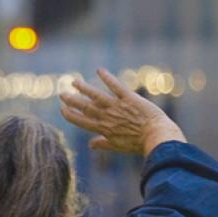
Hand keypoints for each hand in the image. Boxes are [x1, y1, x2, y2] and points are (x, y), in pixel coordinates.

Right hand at [60, 68, 185, 155]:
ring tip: (74, 82)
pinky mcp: (128, 98)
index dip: (72, 116)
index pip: (83, 122)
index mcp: (104, 129)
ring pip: (96, 96)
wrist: (155, 137)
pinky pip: (115, 86)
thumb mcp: (118, 146)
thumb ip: (103, 144)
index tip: (62, 110)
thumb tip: (90, 145)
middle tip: (61, 94)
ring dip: (84, 88)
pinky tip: (99, 70)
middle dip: (72, 101)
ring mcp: (117, 106)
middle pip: (86, 107)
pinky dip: (107, 78)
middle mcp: (107, 117)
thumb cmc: (138, 144)